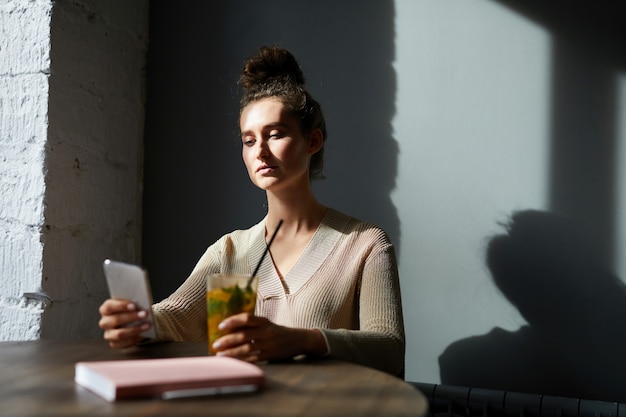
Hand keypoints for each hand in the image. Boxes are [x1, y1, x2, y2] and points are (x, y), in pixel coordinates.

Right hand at [98, 298, 151, 348]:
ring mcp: (108, 334)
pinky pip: (124, 343)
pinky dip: (135, 338)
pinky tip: (144, 334)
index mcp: (105, 309)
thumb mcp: (131, 305)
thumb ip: (134, 304)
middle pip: (115, 320)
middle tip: (145, 314)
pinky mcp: (114, 344)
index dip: (121, 306)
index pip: (109, 306)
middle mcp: (105, 322)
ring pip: (119, 334)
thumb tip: (143, 306)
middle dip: (131, 317)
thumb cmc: (130, 311)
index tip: (134, 306)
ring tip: (148, 325)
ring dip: (135, 329)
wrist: (131, 323)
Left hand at [211, 313, 326, 362]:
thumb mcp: (267, 324)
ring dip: (232, 352)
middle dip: (228, 340)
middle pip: (244, 335)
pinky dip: (242, 360)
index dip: (233, 321)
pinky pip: (254, 359)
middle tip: (215, 344)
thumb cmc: (278, 331)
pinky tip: (233, 361)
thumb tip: (230, 328)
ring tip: (220, 355)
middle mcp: (267, 332)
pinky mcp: (272, 355)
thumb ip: (252, 325)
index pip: (247, 318)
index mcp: (265, 321)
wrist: (299, 340)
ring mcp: (270, 344)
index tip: (220, 326)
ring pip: (247, 348)